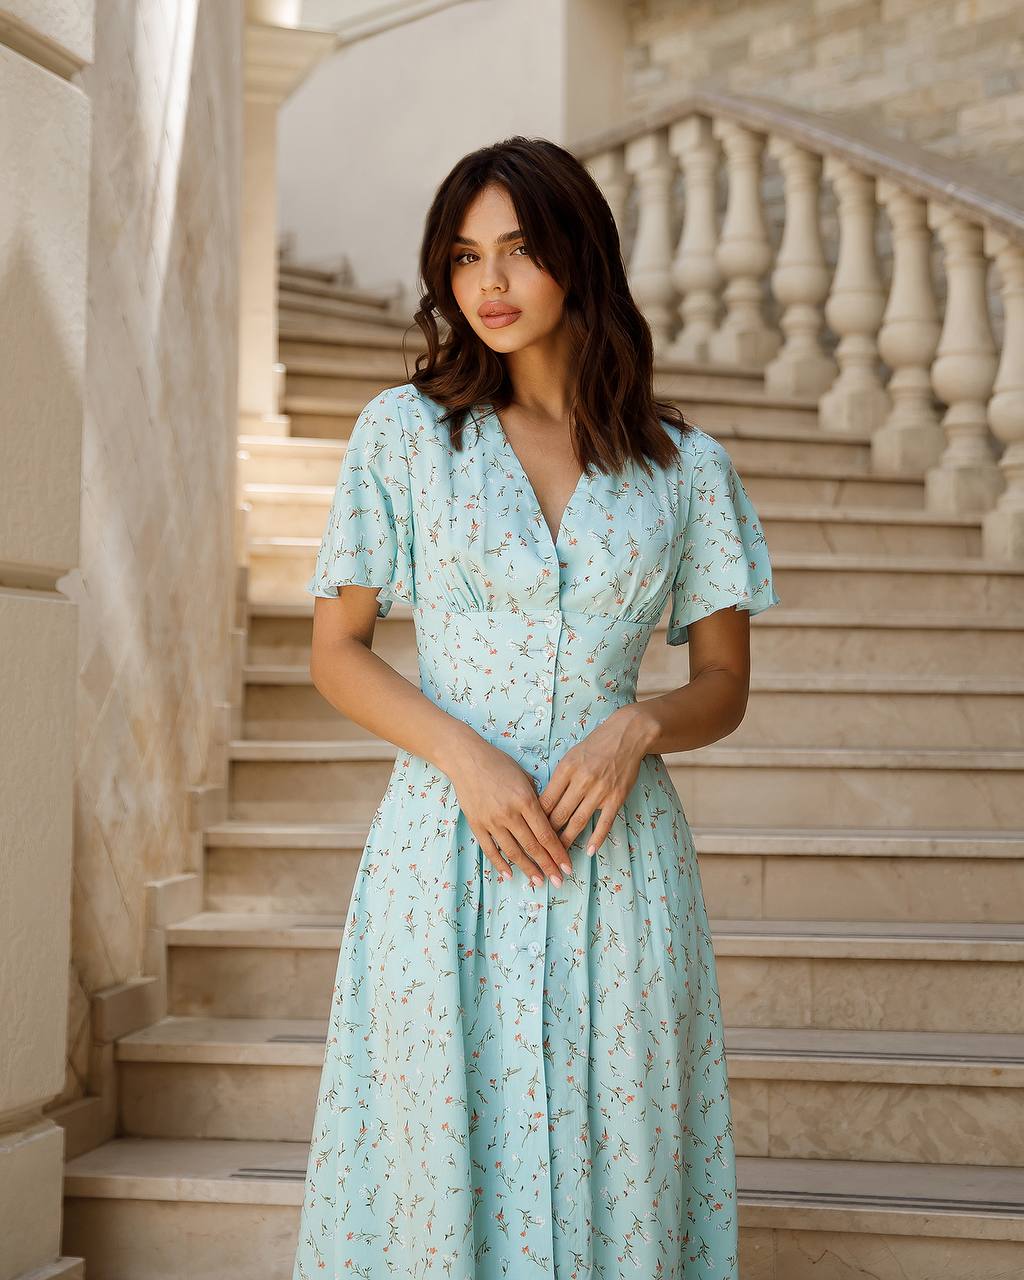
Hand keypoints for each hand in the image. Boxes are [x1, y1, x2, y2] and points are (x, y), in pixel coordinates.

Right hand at [447, 739, 574, 886]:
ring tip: (538, 882)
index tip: (567, 867)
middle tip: (558, 881)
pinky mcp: (477, 825)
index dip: (558, 853)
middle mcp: (510, 814)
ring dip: (527, 869)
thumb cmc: (498, 763)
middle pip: (532, 847)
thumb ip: (536, 798)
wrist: (466, 759)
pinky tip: (509, 875)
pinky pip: (490, 849)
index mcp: (525, 800)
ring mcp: (492, 821)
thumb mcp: (524, 776)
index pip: (546, 834)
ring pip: (513, 852)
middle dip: (547, 866)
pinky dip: (500, 863)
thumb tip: (546, 818)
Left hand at [537, 706, 652, 858]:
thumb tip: (544, 804)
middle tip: (540, 850)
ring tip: (558, 857)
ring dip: (567, 841)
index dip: (536, 820)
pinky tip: (590, 851)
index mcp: (566, 769)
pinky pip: (605, 823)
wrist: (626, 736)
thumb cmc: (594, 746)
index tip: (529, 833)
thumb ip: (559, 779)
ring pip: (579, 822)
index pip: (546, 801)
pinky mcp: (617, 798)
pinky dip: (597, 838)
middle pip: (559, 814)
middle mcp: (582, 781)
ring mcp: (600, 791)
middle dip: (548, 835)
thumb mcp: (570, 756)